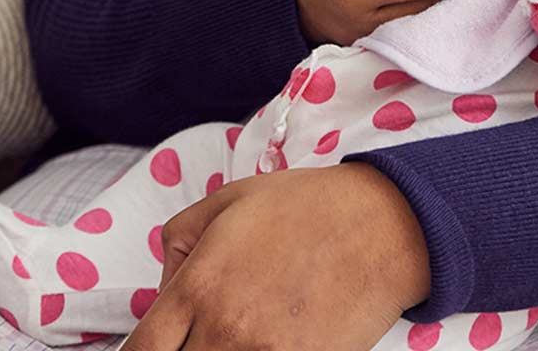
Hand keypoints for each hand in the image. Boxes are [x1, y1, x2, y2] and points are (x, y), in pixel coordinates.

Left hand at [123, 162, 428, 350]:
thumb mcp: (226, 202)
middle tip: (198, 337)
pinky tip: (271, 340)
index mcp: (197, 287)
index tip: (156, 348)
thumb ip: (177, 245)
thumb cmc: (305, 208)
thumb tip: (164, 292)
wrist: (381, 225)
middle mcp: (224, 328)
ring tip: (240, 335)